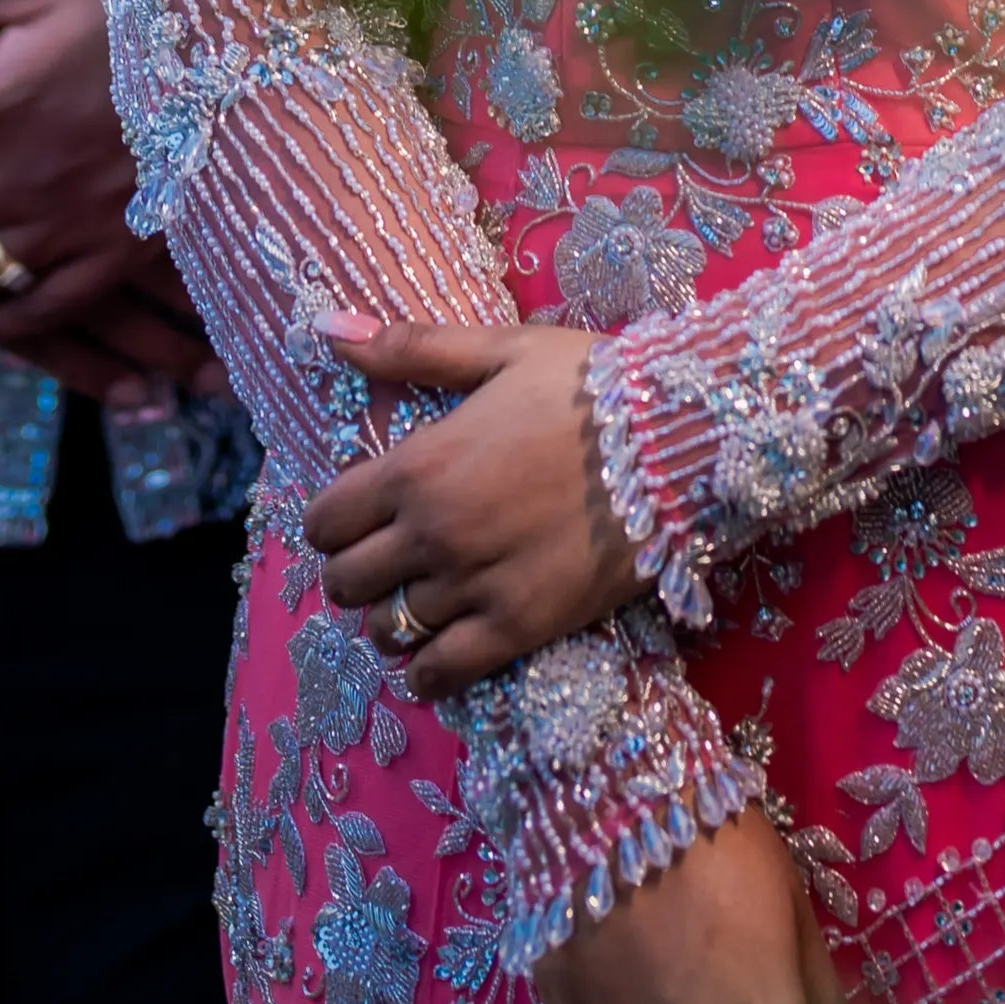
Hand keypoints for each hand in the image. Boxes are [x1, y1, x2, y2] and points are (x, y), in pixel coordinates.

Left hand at [302, 318, 641, 692]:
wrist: (679, 439)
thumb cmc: (589, 386)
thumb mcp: (501, 351)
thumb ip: (412, 348)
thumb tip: (328, 329)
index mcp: (419, 465)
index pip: (326, 521)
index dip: (333, 522)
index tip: (359, 516)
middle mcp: (434, 534)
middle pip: (345, 584)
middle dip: (355, 571)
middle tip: (388, 558)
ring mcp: (474, 587)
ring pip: (387, 630)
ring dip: (392, 618)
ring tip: (421, 598)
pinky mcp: (519, 629)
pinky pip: (440, 674)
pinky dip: (427, 671)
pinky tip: (441, 651)